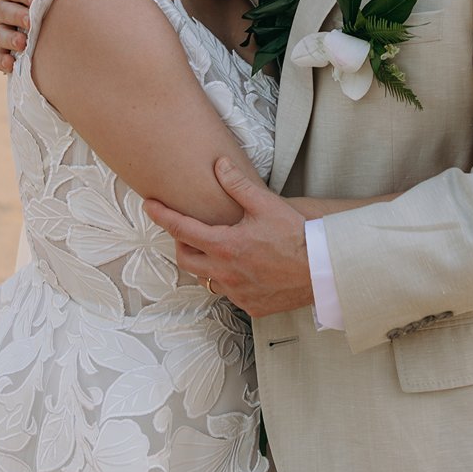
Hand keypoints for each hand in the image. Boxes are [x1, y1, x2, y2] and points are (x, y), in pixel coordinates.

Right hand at [0, 0, 49, 72]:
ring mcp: (0, 30)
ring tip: (23, 44)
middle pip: (3, 11)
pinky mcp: (2, 50)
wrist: (48, 15)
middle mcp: (1, 9)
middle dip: (17, 16)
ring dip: (10, 39)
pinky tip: (11, 65)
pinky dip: (2, 61)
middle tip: (30, 21)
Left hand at [145, 158, 314, 317]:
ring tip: (217, 249)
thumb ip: (238, 185)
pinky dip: (229, 280)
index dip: (162, 215)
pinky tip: (243, 269)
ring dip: (205, 263)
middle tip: (190, 230)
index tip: (149, 205)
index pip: (181, 229)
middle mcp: (225, 273)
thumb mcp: (266, 204)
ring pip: (206, 279)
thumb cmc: (296, 236)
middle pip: (185, 259)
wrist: (323, 269)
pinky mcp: (251, 306)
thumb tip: (219, 165)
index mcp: (225, 246)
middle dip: (181, 243)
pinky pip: (229, 293)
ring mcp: (237, 293)